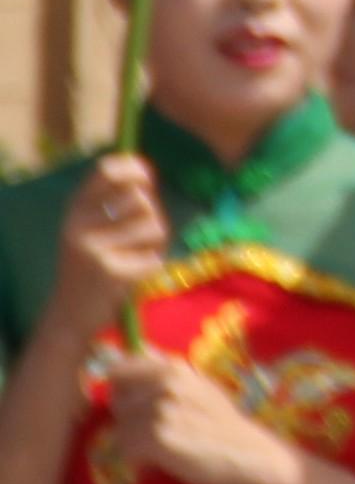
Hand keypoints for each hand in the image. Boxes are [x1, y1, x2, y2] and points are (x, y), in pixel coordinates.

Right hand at [46, 157, 162, 329]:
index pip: (106, 171)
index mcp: (75, 211)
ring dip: (155, 245)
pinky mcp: (110, 271)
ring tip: (134, 259)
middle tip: (137, 241)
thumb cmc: (90, 267)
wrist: (69, 315)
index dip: (133, 168)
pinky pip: (155, 258)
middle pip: (143, 199)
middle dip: (152, 217)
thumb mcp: (90, 230)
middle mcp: (80, 225)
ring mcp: (94, 248)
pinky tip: (131, 278)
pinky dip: (151, 268)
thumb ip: (115, 203)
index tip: (146, 178)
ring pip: (155, 227)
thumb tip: (145, 172)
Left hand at [96, 356, 299, 483]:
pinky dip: (138, 457)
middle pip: (117, 401)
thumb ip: (168, 369)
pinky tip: (160, 457)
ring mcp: (162, 409)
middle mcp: (166, 383)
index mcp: (175, 368)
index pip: (121, 370)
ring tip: (159, 446)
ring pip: (120, 427)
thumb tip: (141, 348)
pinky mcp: (158, 436)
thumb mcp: (199, 386)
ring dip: (134, 441)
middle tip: (153, 430)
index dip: (120, 388)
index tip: (130, 402)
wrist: (245, 453)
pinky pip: (127, 448)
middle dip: (128, 417)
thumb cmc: (221, 422)